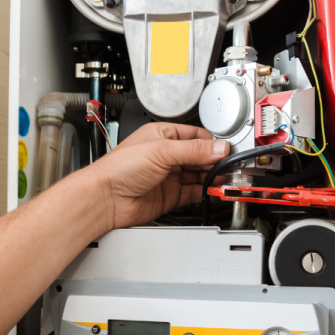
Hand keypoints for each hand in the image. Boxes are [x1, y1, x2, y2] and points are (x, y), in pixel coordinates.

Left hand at [81, 123, 228, 231]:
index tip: (225, 151)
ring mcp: (169, 176)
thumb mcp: (161, 151)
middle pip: (200, 156)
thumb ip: (193, 150)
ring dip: (212, 178)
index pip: (196, 136)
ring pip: (198, 175)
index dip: (211, 144)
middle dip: (214, 162)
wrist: (106, 199)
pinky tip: (212, 191)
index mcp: (163, 136)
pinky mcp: (170, 196)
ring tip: (224, 180)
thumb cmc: (120, 168)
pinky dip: (205, 192)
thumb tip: (218, 148)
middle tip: (228, 168)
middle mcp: (167, 155)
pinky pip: (193, 192)